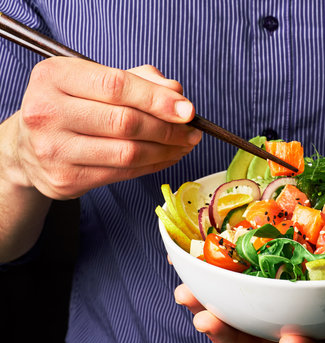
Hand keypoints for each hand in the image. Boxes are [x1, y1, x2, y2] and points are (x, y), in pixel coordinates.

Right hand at [13, 57, 200, 198]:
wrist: (27, 147)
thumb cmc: (69, 107)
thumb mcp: (95, 80)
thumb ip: (138, 80)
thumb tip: (176, 92)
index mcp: (54, 77)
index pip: (116, 85)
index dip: (158, 99)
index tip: (188, 110)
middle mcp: (47, 112)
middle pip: (125, 122)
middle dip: (168, 128)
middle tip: (192, 130)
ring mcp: (54, 150)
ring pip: (128, 152)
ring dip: (166, 150)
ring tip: (185, 144)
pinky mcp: (65, 180)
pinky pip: (123, 173)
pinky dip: (153, 166)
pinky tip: (167, 157)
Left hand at [170, 254, 324, 342]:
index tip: (290, 340)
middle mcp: (291, 324)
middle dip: (233, 339)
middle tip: (210, 320)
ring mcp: (265, 306)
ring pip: (233, 322)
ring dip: (207, 311)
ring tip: (186, 296)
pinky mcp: (247, 281)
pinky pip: (220, 286)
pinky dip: (200, 276)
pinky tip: (179, 259)